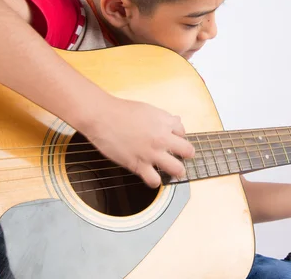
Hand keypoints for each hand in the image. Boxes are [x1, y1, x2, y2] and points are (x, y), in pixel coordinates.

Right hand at [80, 95, 195, 187]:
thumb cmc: (122, 110)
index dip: (179, 136)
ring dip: (178, 171)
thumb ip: (163, 117)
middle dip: (187, 154)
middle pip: (187, 151)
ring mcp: (151, 153)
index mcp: (165, 123)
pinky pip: (154, 180)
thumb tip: (176, 121)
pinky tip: (153, 178)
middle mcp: (162, 138)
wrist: (102, 116)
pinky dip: (155, 181)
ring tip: (175, 172)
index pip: (183, 132)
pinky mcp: (138, 165)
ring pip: (177, 169)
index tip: (174, 139)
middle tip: (183, 157)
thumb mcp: (148, 109)